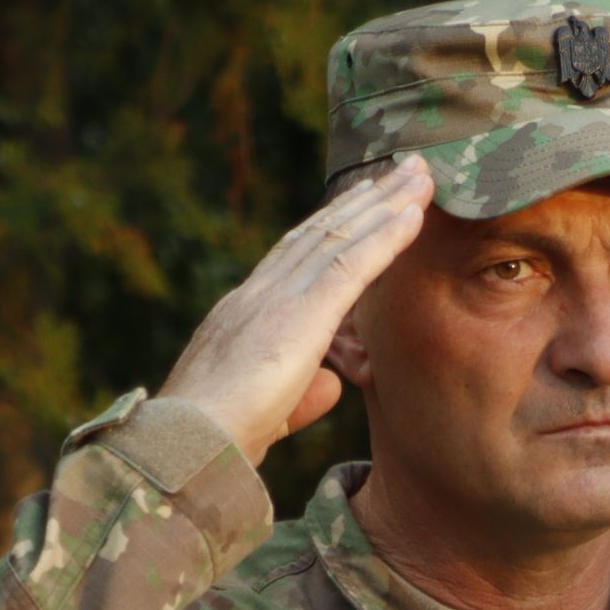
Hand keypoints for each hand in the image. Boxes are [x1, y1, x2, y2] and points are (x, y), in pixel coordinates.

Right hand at [154, 156, 433, 462]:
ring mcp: (277, 297)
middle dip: (366, 197)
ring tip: (420, 173)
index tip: (365, 197)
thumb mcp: (269, 410)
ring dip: (385, 202)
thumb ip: (302, 391)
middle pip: (322, 231)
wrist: (189, 442)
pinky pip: (351, 264)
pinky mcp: (299, 314)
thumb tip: (330, 385)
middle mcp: (261, 292)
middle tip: (404, 167)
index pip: (297, 255)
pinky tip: (414, 213)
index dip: (333, 222)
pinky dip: (386, 236)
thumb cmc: (220, 438)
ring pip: (340, 235)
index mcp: (247, 312)